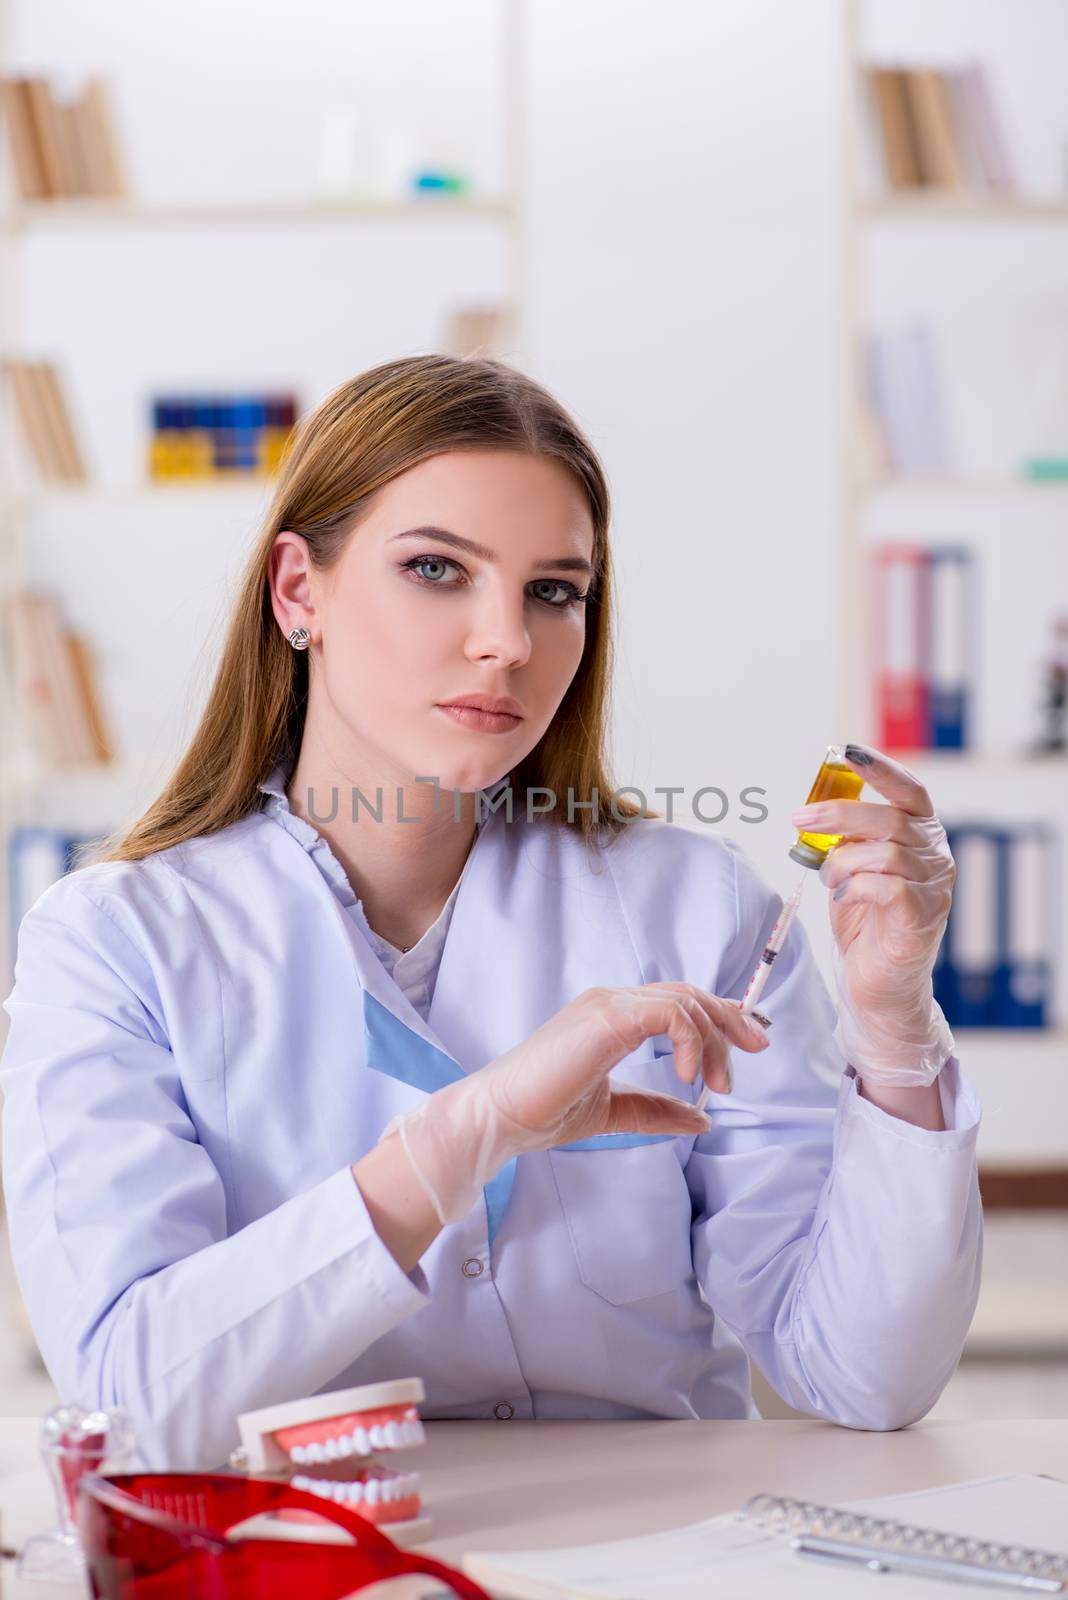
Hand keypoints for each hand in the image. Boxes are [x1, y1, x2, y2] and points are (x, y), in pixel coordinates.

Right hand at [380, 983, 770, 1223]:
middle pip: (689, 993)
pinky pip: (669, 1013)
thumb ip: (656, 1109)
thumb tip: (702, 1118)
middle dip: (730, 1021)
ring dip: (713, 1040)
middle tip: (756, 1051)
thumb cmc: (545, 1111)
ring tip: (716, 1083)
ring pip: (684, 1001)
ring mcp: (609, 1004)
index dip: (719, 1016)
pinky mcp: (607, 1017)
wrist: (503, 1116)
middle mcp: (612, 999)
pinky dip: (690, 1040)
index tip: (749, 1044)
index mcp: (612, 1015)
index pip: (677, 1000)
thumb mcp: (615, 1112)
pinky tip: (689, 1076)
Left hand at [790, 743, 955, 1087]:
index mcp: (921, 836)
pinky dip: (854, 888)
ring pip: (885, 853)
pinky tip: (842, 899)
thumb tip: (816, 810)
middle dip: (840, 814)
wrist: (877, 983)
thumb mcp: (851, 870)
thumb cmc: (865, 922)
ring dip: (843, 862)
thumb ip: (846, 839)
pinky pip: (886, 887)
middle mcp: (936, 857)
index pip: (910, 791)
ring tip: (829, 881)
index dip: (880, 769)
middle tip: (800, 819)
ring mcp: (934, 888)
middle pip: (891, 818)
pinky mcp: (922, 917)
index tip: (845, 751)